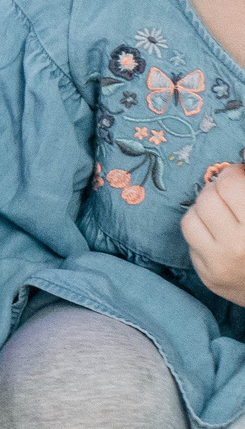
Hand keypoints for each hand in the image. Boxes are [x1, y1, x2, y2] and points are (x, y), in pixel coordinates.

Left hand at [186, 165, 244, 304]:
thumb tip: (243, 152)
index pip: (231, 184)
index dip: (234, 174)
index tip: (240, 176)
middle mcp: (240, 246)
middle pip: (207, 198)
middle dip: (217, 190)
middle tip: (230, 193)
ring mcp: (220, 264)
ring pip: (190, 218)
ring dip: (203, 210)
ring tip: (222, 213)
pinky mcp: (207, 277)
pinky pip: (190, 242)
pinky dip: (201, 233)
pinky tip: (218, 234)